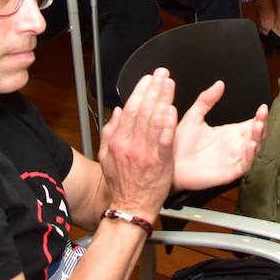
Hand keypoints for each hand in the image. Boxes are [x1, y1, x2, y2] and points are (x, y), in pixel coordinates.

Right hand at [98, 72, 176, 218]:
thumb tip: (117, 111)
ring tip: (169, 83)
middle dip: (153, 88)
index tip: (148, 78)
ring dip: (163, 98)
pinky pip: (165, 138)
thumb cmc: (122, 183)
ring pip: (155, 120)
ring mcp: (146, 152)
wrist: (132, 206)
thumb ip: (110, 132)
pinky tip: (172, 109)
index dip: (140, 91)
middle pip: (144, 110)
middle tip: (162, 73)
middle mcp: (131, 144)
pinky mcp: (161, 161)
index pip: (130, 109)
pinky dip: (168, 123)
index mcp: (118, 141)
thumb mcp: (106, 157)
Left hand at [172, 79, 266, 192]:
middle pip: (256, 135)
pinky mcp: (229, 172)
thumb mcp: (193, 117)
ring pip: (254, 149)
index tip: (263, 107)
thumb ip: (206, 100)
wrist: (168, 163)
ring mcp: (233, 159)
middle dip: (262, 124)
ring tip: (258, 125)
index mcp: (229, 133)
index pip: (251, 123)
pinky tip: (251, 144)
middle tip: (262, 114)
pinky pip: (245, 164)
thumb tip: (219, 83)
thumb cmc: (180, 144)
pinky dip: (250, 155)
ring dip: (258, 137)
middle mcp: (234, 146)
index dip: (260, 116)